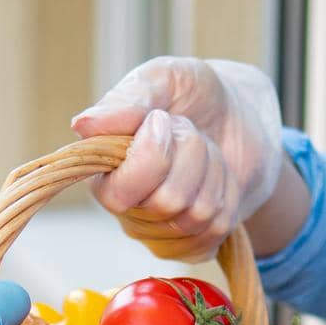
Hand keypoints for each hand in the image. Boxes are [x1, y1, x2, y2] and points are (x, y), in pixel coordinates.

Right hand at [71, 56, 283, 261]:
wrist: (243, 116)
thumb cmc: (195, 95)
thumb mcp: (163, 79)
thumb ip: (126, 100)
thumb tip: (82, 125)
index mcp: (104, 171)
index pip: (119, 193)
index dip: (151, 157)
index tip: (163, 119)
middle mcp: (126, 209)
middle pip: (167, 202)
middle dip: (191, 155)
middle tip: (190, 132)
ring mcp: (160, 232)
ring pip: (198, 214)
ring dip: (214, 172)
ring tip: (206, 152)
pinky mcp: (193, 245)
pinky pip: (217, 230)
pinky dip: (229, 195)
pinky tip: (217, 178)